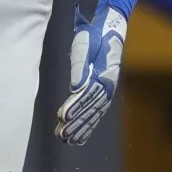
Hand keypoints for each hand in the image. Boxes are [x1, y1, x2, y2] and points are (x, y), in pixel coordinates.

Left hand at [56, 5, 125, 144]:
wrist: (110, 32)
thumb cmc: (94, 37)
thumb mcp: (84, 45)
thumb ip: (80, 66)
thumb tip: (76, 87)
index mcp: (102, 75)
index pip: (86, 95)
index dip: (74, 107)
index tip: (62, 118)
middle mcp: (107, 86)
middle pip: (90, 108)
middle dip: (75, 123)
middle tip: (61, 135)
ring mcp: (107, 91)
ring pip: (93, 113)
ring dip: (81, 128)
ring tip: (67, 139)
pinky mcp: (104, 92)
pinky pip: (97, 112)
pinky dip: (89, 125)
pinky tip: (81, 136)